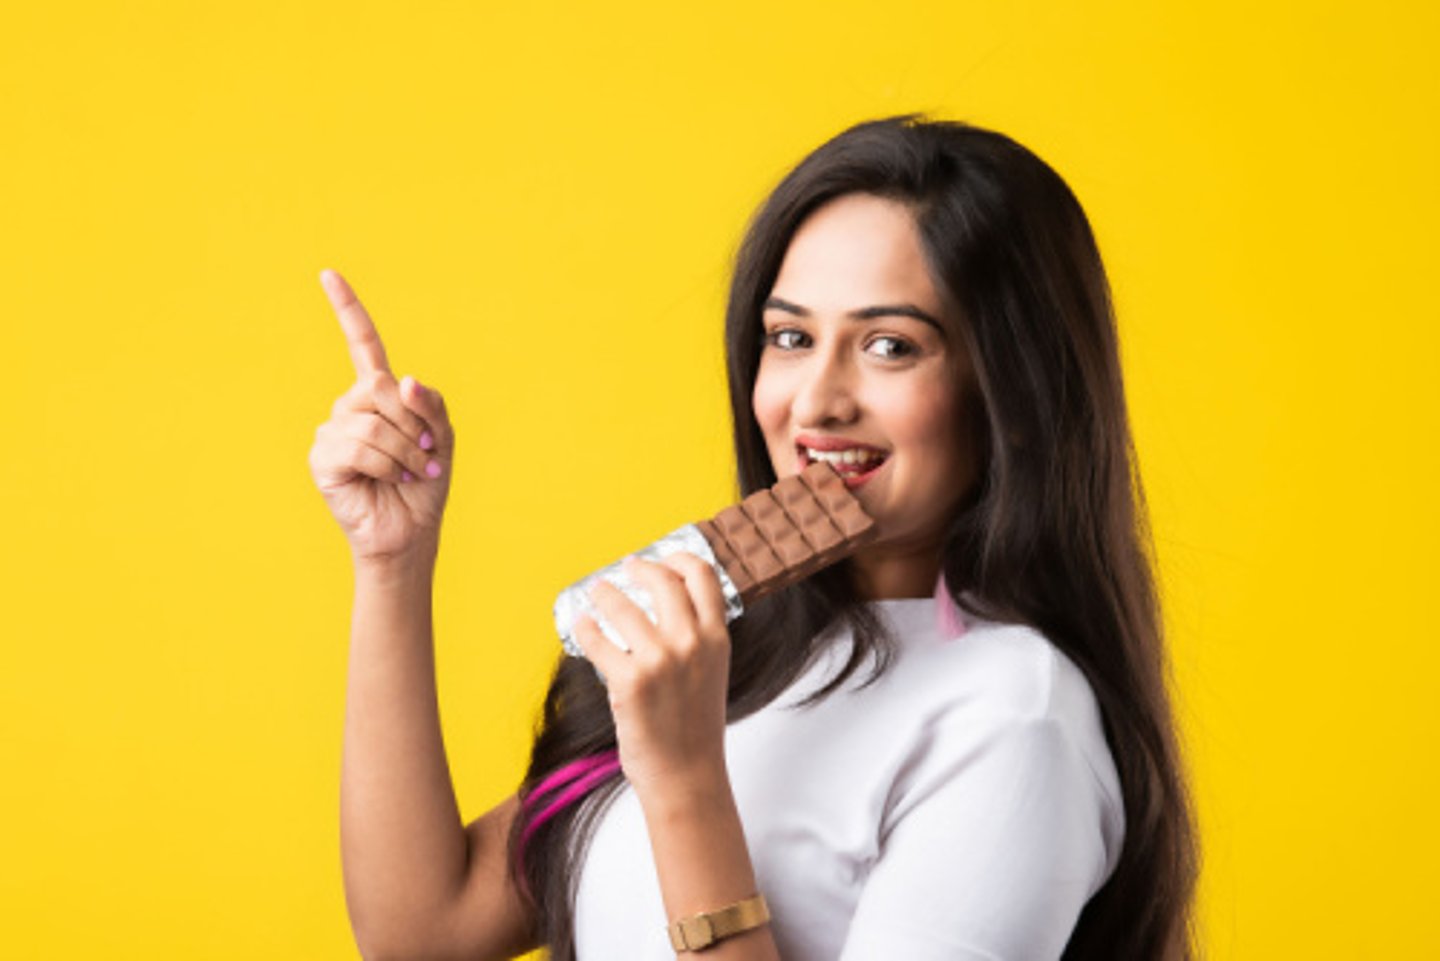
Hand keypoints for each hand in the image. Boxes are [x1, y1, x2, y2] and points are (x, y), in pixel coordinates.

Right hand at [307, 269, 453, 563]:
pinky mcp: (322, 458)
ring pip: (374, 421)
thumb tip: (406, 381)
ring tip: (410, 472)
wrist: (411, 531)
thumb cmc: (425, 482)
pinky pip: (359, 446)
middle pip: (382, 388)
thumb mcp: (443, 438)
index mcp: (379, 395)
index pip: (362, 344)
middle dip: (415, 423)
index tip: (327, 274)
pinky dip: (385, 465)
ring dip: (405, 450)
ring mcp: (333, 431)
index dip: (347, 309)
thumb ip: (431, 405)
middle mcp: (350, 406)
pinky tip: (388, 480)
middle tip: (426, 454)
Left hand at [572, 553, 732, 800]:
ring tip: (597, 592)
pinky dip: (585, 629)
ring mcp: (659, 660)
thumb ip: (697, 639)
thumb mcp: (712, 673)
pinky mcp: (629, 681)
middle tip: (626, 568)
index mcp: (716, 639)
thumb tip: (666, 609)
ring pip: (623, 606)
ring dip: (604, 594)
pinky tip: (581, 626)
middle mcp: (691, 643)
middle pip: (662, 581)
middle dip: (639, 568)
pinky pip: (598, 640)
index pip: (703, 576)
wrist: (687, 774)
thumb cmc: (695, 728)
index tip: (664, 558)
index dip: (679, 559)